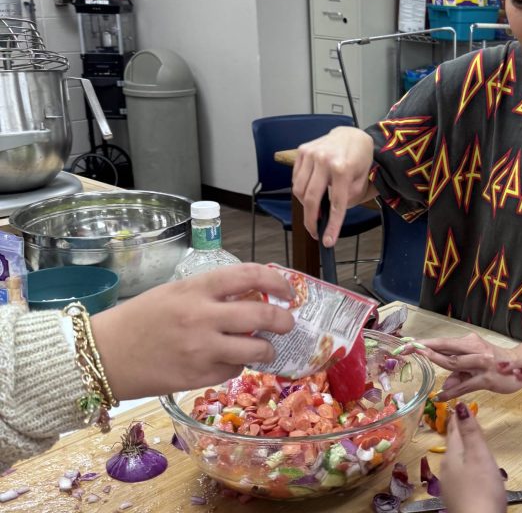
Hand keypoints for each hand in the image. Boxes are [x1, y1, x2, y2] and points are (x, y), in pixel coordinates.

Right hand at [90, 263, 295, 399]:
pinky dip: (237, 366)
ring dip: (267, 349)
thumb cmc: (139, 318)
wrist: (104, 355)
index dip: (277, 281)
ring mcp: (202, 349)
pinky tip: (227, 361)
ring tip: (264, 348)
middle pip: (261, 316)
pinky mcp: (198, 376)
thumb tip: (255, 298)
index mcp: (196, 288)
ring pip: (255, 349)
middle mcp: (202, 317)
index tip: (288, 291)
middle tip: (287, 323)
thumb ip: (213, 293)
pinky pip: (233, 370)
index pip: (249, 276)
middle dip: (284, 320)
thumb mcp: (176, 292)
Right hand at [292, 126, 374, 245]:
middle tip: (315, 231)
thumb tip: (332, 214)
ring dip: (306, 205)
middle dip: (311, 220)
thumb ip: (350, 196)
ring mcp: (311, 154)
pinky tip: (311, 192)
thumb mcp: (363, 178)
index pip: (336, 203)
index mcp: (343, 167)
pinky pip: (296, 179)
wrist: (350, 134)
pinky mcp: (302, 151)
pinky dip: (301, 190)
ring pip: (300, 190)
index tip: (328, 241)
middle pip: (312, 199)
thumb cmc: (359, 157)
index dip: (332, 225)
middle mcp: (324, 159)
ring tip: (316, 210)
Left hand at [417, 333, 521, 399]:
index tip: (408, 343)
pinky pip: (464, 386)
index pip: (444, 342)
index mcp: (470, 342)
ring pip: (454, 362)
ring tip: (421, 359)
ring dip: (436, 360)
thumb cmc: (496, 362)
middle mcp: (475, 349)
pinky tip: (439, 397)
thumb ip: (459, 372)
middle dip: (425, 348)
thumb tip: (444, 385)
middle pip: (446, 347)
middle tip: (407, 349)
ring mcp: (481, 363)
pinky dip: (450, 392)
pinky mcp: (486, 379)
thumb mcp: (476, 363)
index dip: (426, 343)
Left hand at [441, 402, 506, 512]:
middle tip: (463, 421)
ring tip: (470, 443)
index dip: (458, 418)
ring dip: (462, 450)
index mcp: (452, 455)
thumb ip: (471, 433)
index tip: (458, 405)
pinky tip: (472, 472)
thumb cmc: (482, 489)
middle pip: (454, 445)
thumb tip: (460, 405)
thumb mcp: (479, 457)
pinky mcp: (457, 498)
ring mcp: (450, 485)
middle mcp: (447, 468)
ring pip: (456, 460)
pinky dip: (465, 467)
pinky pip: (460, 475)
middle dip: (459, 433)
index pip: (454, 430)